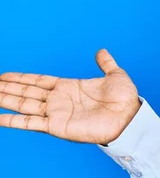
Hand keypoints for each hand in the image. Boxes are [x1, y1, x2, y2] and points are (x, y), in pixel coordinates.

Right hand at [0, 49, 140, 144]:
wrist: (129, 118)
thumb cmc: (124, 99)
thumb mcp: (115, 75)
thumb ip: (106, 64)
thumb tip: (101, 51)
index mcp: (69, 87)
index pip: (38, 81)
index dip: (21, 78)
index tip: (4, 75)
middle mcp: (58, 100)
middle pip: (26, 92)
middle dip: (7, 88)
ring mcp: (56, 113)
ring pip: (23, 105)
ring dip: (5, 100)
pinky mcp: (56, 126)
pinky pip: (30, 123)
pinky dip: (13, 121)